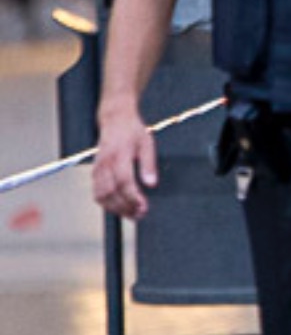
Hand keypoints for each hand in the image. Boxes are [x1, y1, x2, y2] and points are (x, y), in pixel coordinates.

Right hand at [92, 106, 157, 220]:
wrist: (115, 119)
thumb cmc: (132, 131)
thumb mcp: (147, 144)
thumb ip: (149, 165)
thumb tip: (151, 183)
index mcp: (118, 156)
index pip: (123, 183)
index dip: (132, 198)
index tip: (143, 207)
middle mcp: (105, 164)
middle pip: (111, 193)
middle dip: (125, 207)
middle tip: (139, 215)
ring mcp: (98, 168)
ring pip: (101, 195)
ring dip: (115, 209)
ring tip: (130, 214)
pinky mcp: (95, 171)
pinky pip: (96, 192)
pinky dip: (106, 203)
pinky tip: (118, 207)